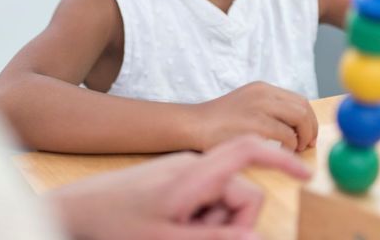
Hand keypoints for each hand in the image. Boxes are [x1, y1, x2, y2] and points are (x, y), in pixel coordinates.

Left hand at [48, 135, 310, 239]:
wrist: (75, 209)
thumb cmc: (114, 222)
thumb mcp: (168, 238)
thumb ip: (217, 235)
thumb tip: (255, 235)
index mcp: (195, 171)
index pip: (247, 150)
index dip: (280, 158)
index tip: (305, 173)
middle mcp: (193, 165)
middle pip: (239, 192)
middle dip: (228, 222)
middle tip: (190, 235)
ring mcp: (184, 172)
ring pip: (222, 201)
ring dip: (211, 224)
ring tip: (175, 232)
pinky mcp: (175, 181)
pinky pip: (205, 201)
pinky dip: (199, 220)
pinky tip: (172, 227)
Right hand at [193, 82, 317, 151]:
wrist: (195, 124)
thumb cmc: (219, 121)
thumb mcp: (246, 104)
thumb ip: (268, 109)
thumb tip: (295, 126)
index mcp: (262, 88)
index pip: (298, 100)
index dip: (309, 120)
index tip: (308, 136)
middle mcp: (263, 93)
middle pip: (303, 108)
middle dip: (310, 129)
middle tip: (306, 145)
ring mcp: (259, 107)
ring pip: (299, 119)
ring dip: (302, 138)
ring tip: (293, 150)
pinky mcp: (255, 124)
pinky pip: (286, 135)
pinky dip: (290, 147)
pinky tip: (280, 152)